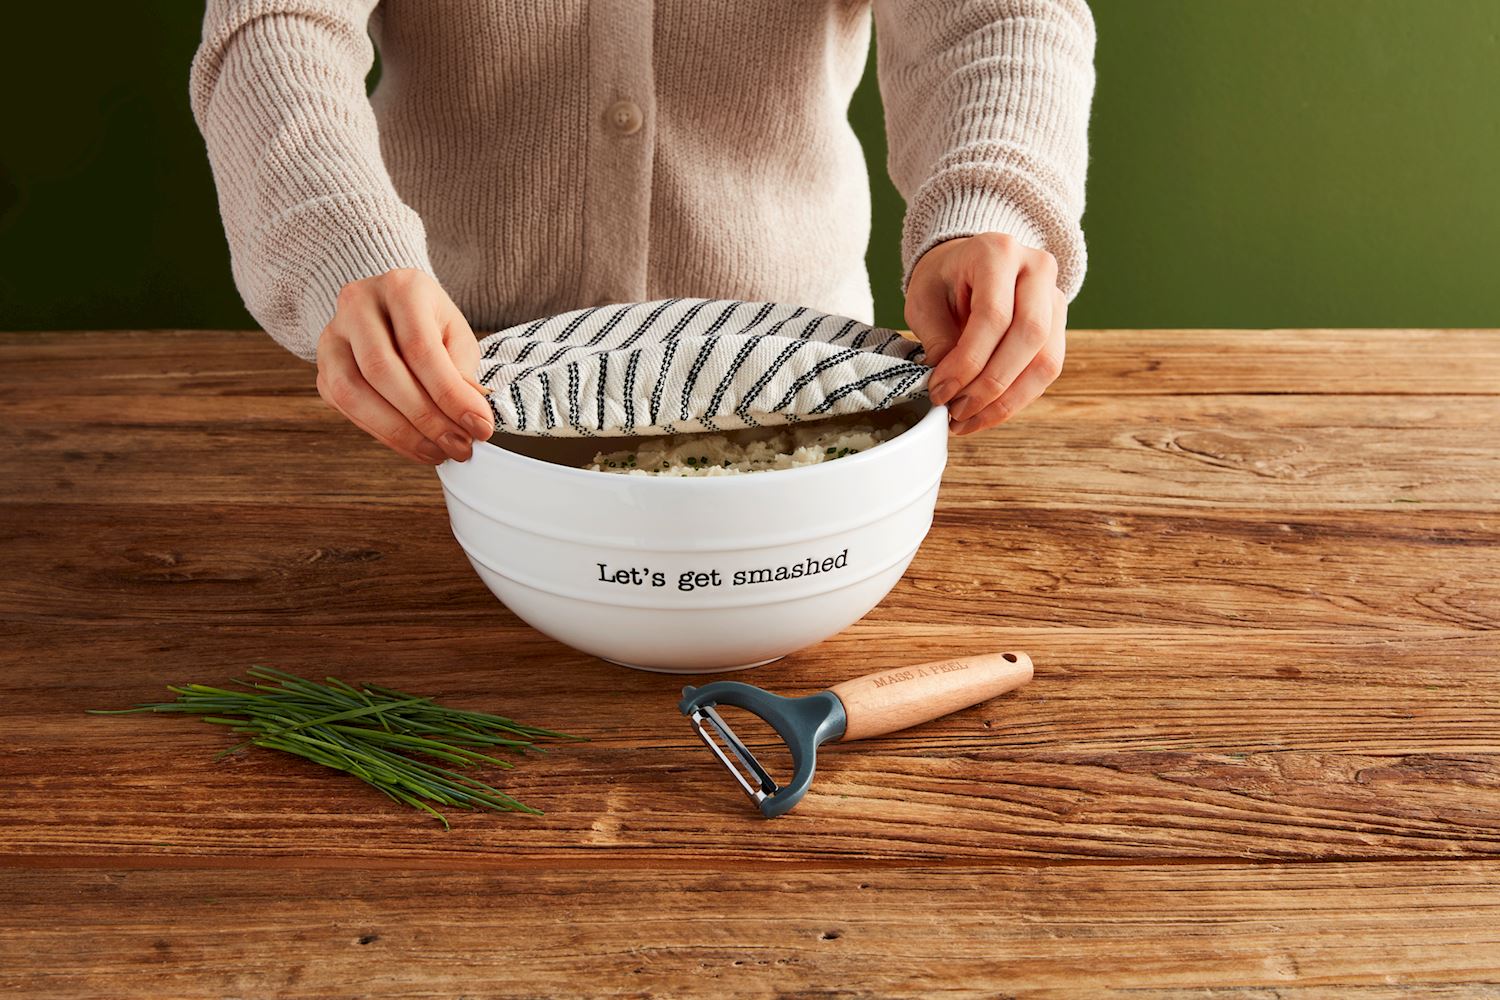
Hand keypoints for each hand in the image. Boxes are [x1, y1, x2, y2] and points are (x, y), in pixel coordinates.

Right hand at [315, 268, 493, 463]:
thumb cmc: (429, 323)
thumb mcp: (455, 336)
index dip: (451, 395)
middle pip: (383, 371)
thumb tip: (472, 419)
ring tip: (438, 452)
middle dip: (425, 419)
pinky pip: (345, 407)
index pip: (421, 348)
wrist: (391, 310)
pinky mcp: (323, 367)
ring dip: (400, 432)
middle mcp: (357, 304)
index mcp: (401, 288)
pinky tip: (414, 445)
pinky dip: (382, 433)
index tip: (479, 427)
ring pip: (353, 393)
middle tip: (459, 445)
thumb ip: (462, 373)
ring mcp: (332, 335)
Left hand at [905, 233, 1067, 434]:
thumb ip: (937, 340)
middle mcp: (1036, 268)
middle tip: (957, 410)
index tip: (941, 391)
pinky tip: (987, 413)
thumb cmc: (943, 280)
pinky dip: (1017, 398)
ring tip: (969, 420)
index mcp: (998, 252)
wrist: (968, 264)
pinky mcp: (1059, 324)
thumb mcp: (924, 301)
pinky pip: (1047, 369)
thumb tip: (948, 389)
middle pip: (1029, 336)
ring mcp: (1054, 296)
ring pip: (1046, 359)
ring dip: (1007, 400)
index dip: (968, 362)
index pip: (993, 315)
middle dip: (990, 384)